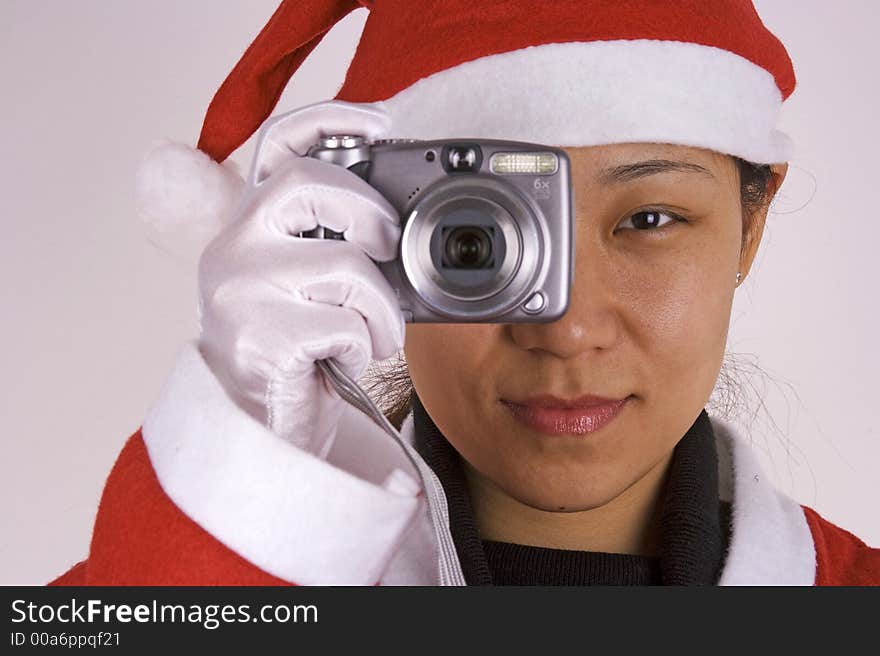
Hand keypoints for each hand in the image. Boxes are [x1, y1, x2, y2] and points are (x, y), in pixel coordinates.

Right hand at [197, 100, 405, 457]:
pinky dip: (367, 342)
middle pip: (311, 184)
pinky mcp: (259, 336)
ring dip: (382, 308)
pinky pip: (345, 322)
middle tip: (389, 249)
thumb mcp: (306, 285)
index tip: (380, 122)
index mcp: (248, 226)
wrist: (261, 424)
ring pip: (346, 265)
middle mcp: (233, 247)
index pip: (276, 147)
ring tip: (375, 332)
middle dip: (370, 214)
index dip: (328, 119)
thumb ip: (331, 242)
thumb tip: (396, 228)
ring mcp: (239, 290)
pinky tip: (350, 356)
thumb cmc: (293, 350)